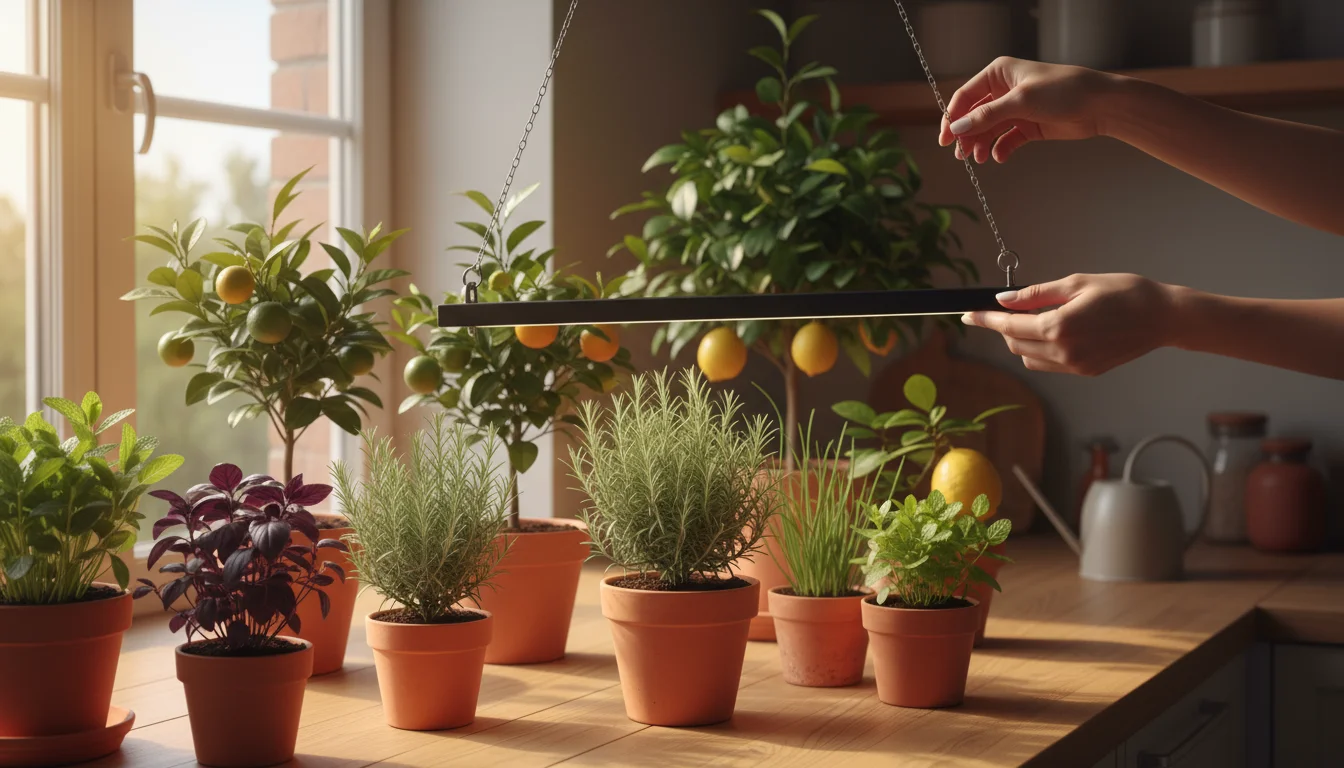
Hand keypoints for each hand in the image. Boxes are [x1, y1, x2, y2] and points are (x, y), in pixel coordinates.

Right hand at [939, 57, 1118, 163]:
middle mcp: (1004, 91)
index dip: (952, 117)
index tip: (945, 139)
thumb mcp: (1021, 101)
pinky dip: (1000, 149)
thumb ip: (987, 116)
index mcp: (998, 74)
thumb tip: (957, 128)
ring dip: (981, 144)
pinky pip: (1006, 140)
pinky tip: (999, 157)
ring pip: (988, 130)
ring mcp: (1016, 110)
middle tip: (961, 155)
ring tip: (979, 159)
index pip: (965, 96)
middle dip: (966, 135)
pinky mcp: (1028, 127)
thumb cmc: (1063, 90)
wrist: (1099, 105)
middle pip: (974, 116)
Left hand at [961, 274, 1177, 375]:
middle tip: (1006, 309)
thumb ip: (1036, 294)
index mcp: (1059, 326)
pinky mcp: (1085, 372)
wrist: (1163, 317)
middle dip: (1004, 327)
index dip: (985, 319)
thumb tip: (1004, 299)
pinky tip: (1051, 332)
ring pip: (1028, 357)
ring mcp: (1074, 366)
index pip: (1009, 325)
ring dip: (1021, 340)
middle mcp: (1064, 351)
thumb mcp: (1077, 283)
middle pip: (1015, 343)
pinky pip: (1048, 364)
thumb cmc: (1124, 292)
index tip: (968, 315)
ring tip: (1035, 318)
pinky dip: (1039, 350)